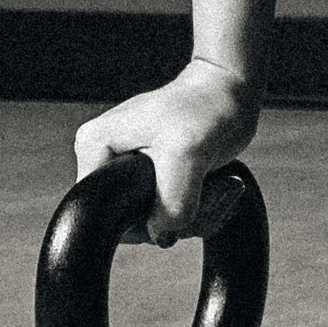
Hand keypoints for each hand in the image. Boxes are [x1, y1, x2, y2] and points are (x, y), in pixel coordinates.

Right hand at [73, 59, 259, 245]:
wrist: (232, 90)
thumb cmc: (206, 107)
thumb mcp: (186, 152)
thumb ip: (170, 202)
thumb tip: (161, 235)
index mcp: (95, 147)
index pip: (102, 214)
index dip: (142, 219)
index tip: (182, 193)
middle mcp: (106, 162)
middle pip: (133, 225)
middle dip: (179, 217)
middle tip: (208, 186)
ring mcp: (130, 174)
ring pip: (159, 226)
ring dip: (199, 214)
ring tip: (221, 184)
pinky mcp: (156, 182)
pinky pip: (175, 219)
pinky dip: (204, 211)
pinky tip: (221, 187)